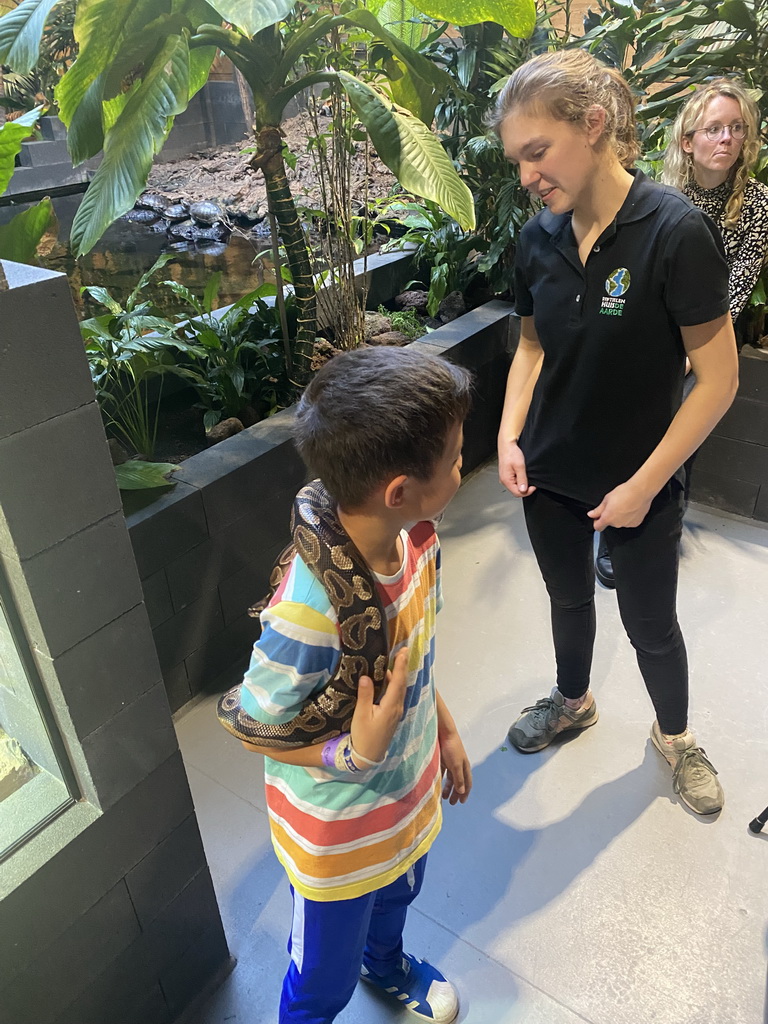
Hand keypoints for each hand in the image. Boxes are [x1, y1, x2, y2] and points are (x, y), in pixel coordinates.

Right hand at [350, 647, 408, 763]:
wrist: (368, 756)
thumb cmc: (364, 736)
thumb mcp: (361, 716)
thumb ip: (365, 695)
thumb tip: (366, 676)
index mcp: (390, 706)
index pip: (398, 682)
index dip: (401, 666)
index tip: (404, 651)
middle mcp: (397, 707)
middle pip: (401, 683)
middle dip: (403, 666)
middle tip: (404, 650)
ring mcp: (395, 712)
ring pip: (399, 689)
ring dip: (399, 674)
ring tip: (397, 659)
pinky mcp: (392, 715)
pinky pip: (396, 694)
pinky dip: (394, 683)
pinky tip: (389, 678)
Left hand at [439, 731, 471, 804]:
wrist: (443, 733)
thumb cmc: (451, 749)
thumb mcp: (456, 765)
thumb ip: (459, 779)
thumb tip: (462, 791)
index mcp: (465, 767)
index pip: (467, 783)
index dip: (465, 793)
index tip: (461, 802)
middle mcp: (458, 766)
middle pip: (459, 782)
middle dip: (456, 793)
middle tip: (452, 803)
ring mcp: (450, 763)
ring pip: (450, 779)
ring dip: (448, 788)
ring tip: (443, 797)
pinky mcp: (442, 760)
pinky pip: (442, 774)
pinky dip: (441, 781)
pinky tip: (436, 786)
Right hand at [498, 437, 535, 497]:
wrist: (507, 445)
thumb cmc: (511, 453)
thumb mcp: (520, 466)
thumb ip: (522, 479)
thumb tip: (523, 490)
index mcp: (506, 480)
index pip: (517, 493)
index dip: (527, 492)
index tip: (534, 487)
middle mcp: (504, 480)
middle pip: (516, 491)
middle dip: (525, 489)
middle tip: (532, 483)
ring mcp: (505, 478)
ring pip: (515, 487)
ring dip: (522, 484)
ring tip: (527, 477)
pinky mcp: (506, 475)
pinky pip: (514, 482)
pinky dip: (520, 481)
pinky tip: (522, 475)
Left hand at [588, 480, 653, 530]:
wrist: (641, 491)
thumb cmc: (625, 493)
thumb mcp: (607, 499)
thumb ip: (598, 509)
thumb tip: (591, 514)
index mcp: (608, 518)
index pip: (597, 527)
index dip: (596, 522)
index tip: (597, 517)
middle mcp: (617, 524)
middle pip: (610, 523)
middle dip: (610, 516)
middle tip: (614, 505)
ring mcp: (627, 524)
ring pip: (620, 522)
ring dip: (620, 516)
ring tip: (624, 505)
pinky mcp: (636, 523)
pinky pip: (629, 521)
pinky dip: (629, 517)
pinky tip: (630, 508)